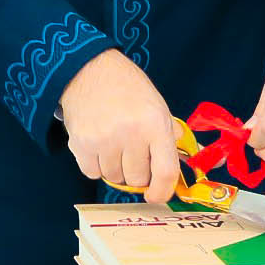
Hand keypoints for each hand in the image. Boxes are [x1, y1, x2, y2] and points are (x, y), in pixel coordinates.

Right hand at [58, 50, 182, 203]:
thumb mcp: (157, 105)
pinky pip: (92, 173)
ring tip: (115, 145)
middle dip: (138, 173)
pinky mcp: (81, 144)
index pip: (165, 172)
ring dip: (116, 168)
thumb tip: (183, 162)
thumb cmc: (127, 87)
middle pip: (138, 179)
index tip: (156, 195)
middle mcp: (130, 134)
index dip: (163, 191)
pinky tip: (99, 146)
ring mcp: (104, 140)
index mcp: (155, 124)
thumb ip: (169, 135)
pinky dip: (96, 165)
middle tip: (134, 156)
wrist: (89, 69)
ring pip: (114, 178)